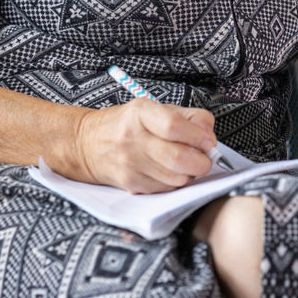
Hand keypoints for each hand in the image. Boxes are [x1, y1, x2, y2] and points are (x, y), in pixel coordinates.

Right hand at [66, 98, 217, 193]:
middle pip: (177, 157)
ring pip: (175, 178)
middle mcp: (133, 138)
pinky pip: (165, 188)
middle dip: (201, 162)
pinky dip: (176, 182)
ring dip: (190, 174)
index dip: (198, 136)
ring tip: (187, 164)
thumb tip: (209, 136)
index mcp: (141, 113)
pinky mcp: (131, 183)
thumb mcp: (155, 108)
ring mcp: (130, 164)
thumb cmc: (128, 124)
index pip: (174, 126)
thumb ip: (188, 117)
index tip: (208, 141)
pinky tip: (170, 172)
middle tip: (205, 158)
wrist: (88, 144)